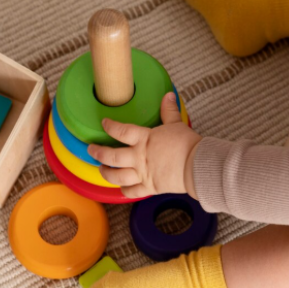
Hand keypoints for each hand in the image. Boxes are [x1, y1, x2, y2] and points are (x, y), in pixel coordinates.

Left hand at [87, 92, 202, 199]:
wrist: (197, 166)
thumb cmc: (188, 145)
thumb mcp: (177, 124)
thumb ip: (169, 111)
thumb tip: (169, 95)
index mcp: (145, 139)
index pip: (121, 131)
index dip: (110, 126)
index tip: (104, 123)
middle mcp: (139, 157)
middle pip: (111, 156)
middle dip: (98, 152)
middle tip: (91, 150)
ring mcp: (142, 174)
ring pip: (117, 176)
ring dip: (106, 173)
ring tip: (101, 170)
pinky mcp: (150, 187)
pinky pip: (132, 192)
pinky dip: (125, 191)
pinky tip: (121, 188)